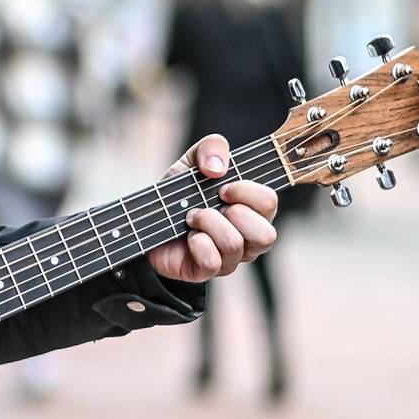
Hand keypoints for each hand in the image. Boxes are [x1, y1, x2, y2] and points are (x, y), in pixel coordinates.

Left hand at [145, 133, 279, 281]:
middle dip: (234, 214)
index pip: (269, 203)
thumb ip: (212, 147)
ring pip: (235, 245)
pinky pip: (212, 261)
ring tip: (192, 217)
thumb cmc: (180, 193)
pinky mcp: (207, 271)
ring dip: (208, 224)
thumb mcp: (193, 160)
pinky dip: (197, 244)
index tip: (223, 187)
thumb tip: (217, 168)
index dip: (247, 192)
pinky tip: (188, 237)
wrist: (148, 219)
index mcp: (252, 210)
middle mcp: (248, 237)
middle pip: (266, 235)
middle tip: (209, 205)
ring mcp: (230, 258)